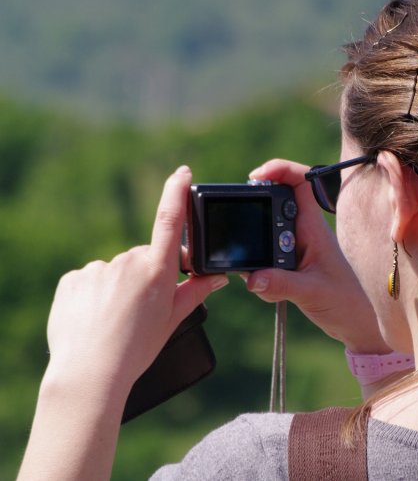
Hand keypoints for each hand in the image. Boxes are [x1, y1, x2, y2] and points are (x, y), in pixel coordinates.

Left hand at [45, 166, 228, 393]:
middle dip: (147, 274)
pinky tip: (95, 317)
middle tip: (143, 309)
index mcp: (157, 270)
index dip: (177, 192)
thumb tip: (217, 276)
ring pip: (116, 271)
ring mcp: (97, 269)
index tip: (182, 172)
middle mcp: (127, 262)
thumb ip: (196, 291)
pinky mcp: (73, 279)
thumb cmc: (137, 349)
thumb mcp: (173, 320)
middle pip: (143, 257)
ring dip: (119, 286)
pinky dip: (94, 294)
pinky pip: (90, 280)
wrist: (90, 372)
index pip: (170, 220)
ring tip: (116, 320)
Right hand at [245, 159, 389, 353]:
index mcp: (312, 228)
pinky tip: (262, 286)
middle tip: (241, 227)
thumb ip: (282, 285)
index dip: (279, 169)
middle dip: (254, 211)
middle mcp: (303, 232)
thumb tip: (253, 278)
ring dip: (254, 247)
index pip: (300, 182)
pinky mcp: (289, 264)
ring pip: (264, 230)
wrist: (356, 323)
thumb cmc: (344, 303)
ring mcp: (294, 247)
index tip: (255, 176)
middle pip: (273, 201)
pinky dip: (256, 268)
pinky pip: (263, 254)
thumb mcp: (312, 293)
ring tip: (253, 268)